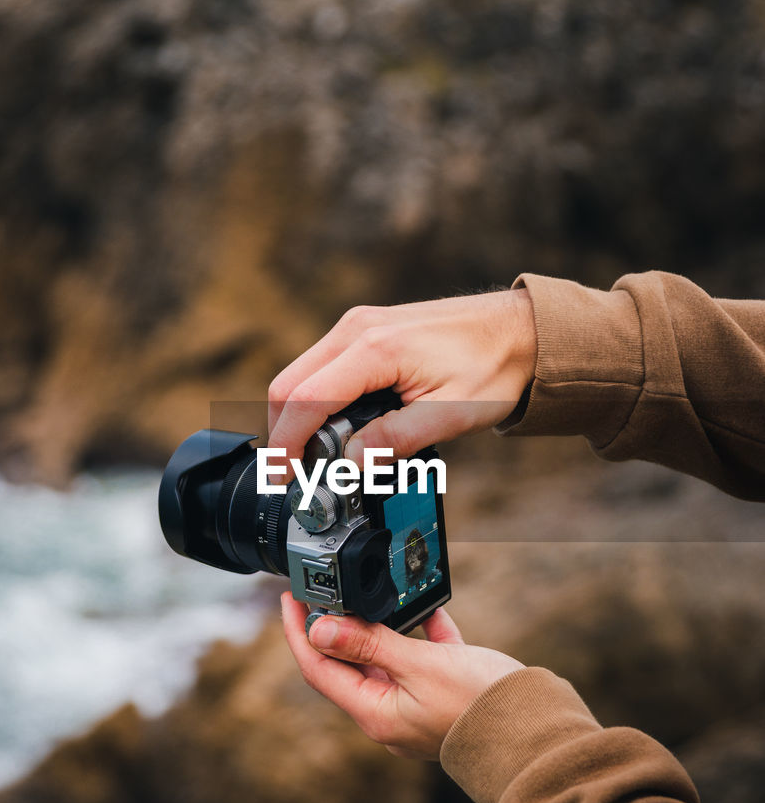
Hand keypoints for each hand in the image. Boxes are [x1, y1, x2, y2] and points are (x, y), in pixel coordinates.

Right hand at [268, 290, 536, 470]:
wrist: (521, 329)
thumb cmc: (494, 365)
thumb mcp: (450, 414)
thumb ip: (395, 440)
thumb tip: (350, 463)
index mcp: (375, 348)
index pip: (306, 399)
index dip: (286, 443)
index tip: (281, 476)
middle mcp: (357, 329)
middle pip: (289, 384)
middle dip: (284, 432)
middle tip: (296, 473)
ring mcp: (359, 326)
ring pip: (302, 375)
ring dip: (301, 417)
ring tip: (322, 457)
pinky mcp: (366, 330)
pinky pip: (323, 368)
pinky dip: (318, 400)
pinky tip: (339, 428)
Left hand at [280, 592, 524, 759]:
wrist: (538, 733)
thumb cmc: (480, 705)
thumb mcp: (419, 666)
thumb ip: (370, 645)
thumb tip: (321, 629)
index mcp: (376, 714)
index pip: (319, 669)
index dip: (300, 633)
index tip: (290, 599)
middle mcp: (391, 715)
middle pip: (348, 665)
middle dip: (334, 627)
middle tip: (322, 591)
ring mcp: (418, 708)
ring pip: (387, 661)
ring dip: (378, 629)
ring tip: (370, 595)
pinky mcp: (446, 697)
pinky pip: (425, 660)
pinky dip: (422, 633)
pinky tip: (429, 609)